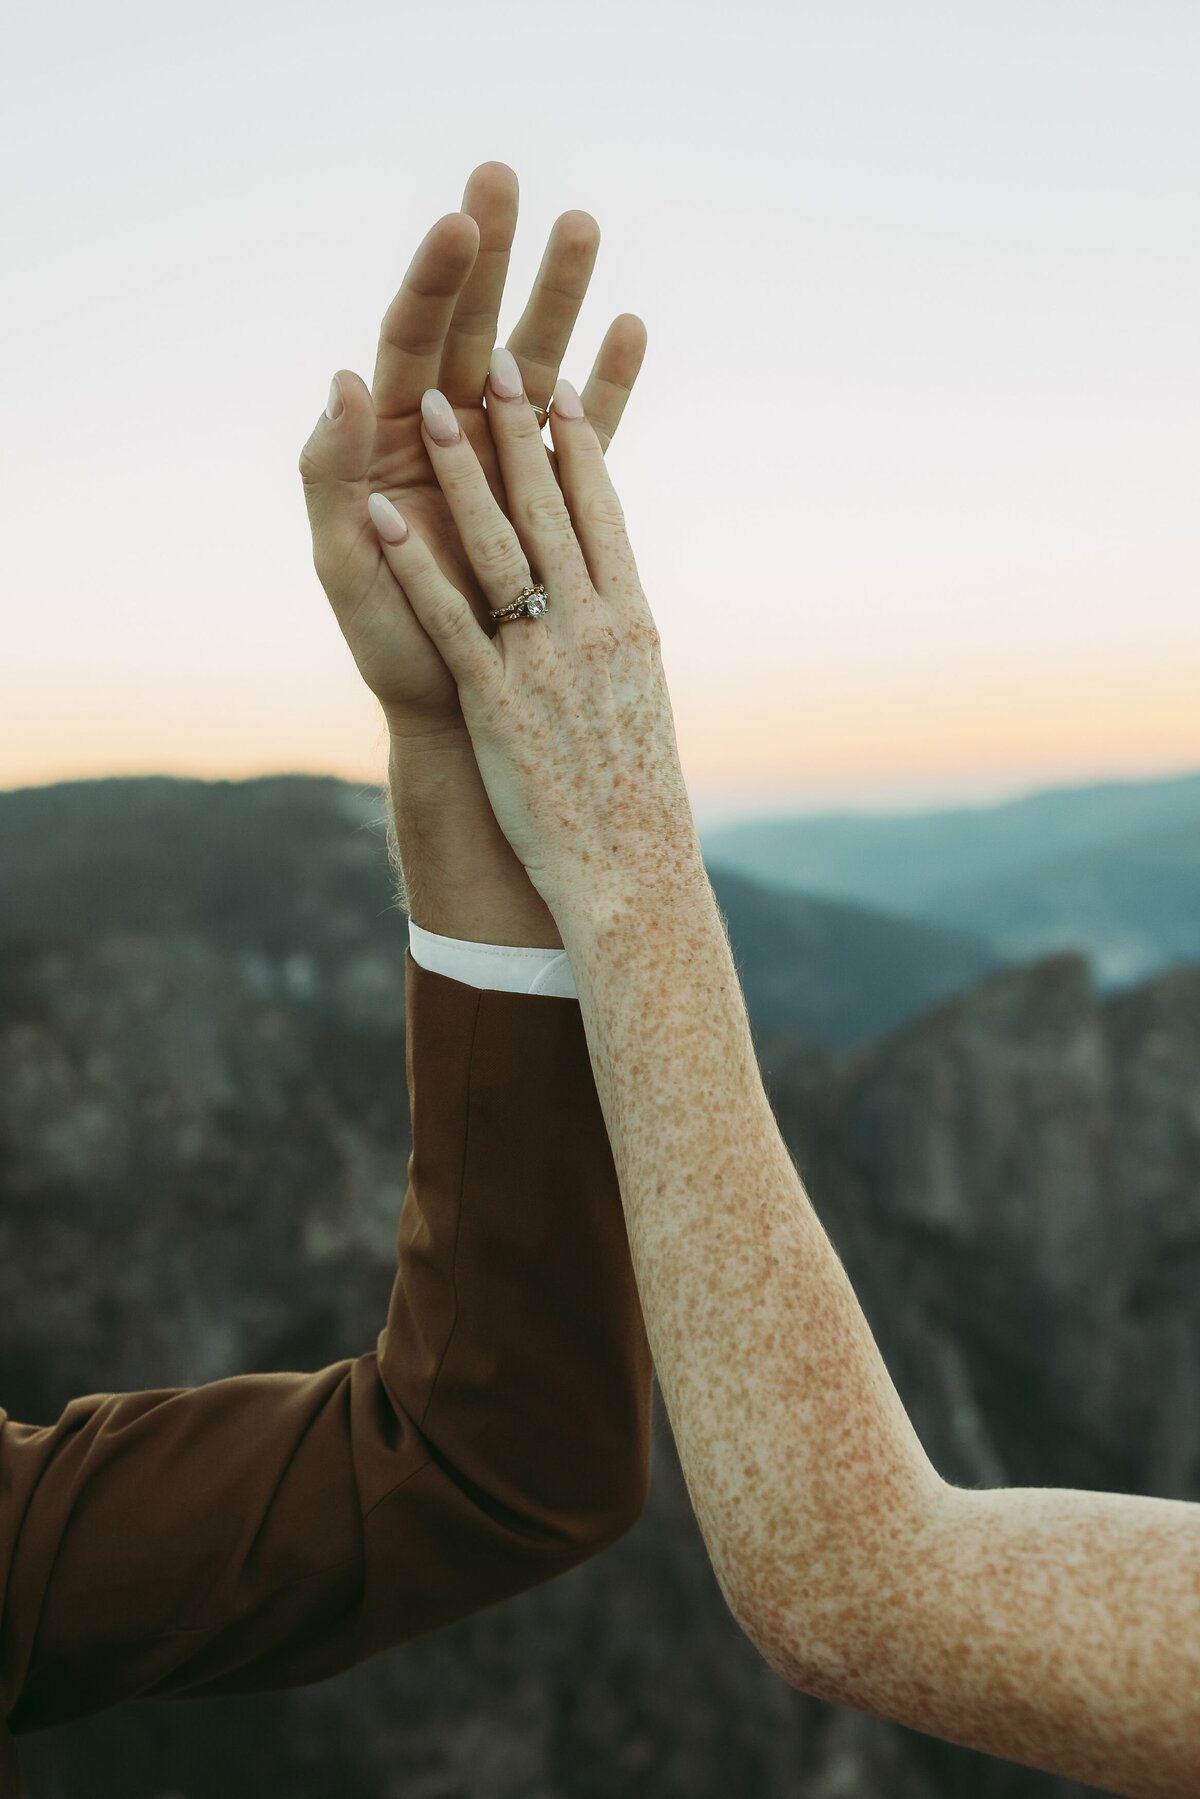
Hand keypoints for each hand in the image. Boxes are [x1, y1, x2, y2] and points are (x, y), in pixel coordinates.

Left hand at [298, 162, 646, 743]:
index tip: (458, 223)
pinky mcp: (559, 504)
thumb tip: (346, 378)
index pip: (410, 340)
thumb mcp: (343, 563)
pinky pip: (589, 433)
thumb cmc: (389, 644)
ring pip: (538, 364)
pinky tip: (631, 323)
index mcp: (393, 441)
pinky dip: (608, 381)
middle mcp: (452, 438)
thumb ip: (333, 472)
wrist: (455, 713)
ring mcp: (509, 467)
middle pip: (475, 327)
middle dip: (494, 255)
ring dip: (560, 296)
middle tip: (505, 177)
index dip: (432, 281)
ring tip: (584, 224)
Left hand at [359, 352, 706, 917]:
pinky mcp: (499, 701)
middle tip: (491, 359)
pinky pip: (449, 617)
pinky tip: (384, 515)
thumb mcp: (642, 700)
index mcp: (634, 621)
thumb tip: (609, 596)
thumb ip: (619, 637)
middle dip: (517, 429)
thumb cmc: (637, 796)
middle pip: (552, 508)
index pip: (604, 513)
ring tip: (430, 408)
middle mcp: (594, 626)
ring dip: (462, 470)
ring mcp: (545, 660)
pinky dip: (414, 562)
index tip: (558, 391)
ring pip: (499, 544)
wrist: (632, 870)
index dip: (578, 446)